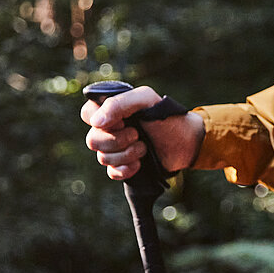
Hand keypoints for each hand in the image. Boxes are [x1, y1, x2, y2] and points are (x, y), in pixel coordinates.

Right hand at [81, 85, 204, 179]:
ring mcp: (116, 149)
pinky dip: (125, 170)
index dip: (101, 121)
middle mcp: (110, 129)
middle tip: (137, 135)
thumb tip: (96, 122)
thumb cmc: (166, 116)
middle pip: (92, 140)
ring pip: (102, 158)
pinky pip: (112, 173)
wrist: (187, 142)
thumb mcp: (145, 99)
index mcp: (111, 110)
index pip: (87, 115)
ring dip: (126, 154)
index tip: (123, 121)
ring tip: (144, 148)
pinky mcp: (124, 166)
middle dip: (117, 141)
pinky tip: (139, 164)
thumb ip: (119, 104)